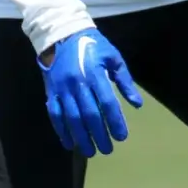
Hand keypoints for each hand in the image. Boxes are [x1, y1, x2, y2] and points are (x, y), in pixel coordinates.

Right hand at [38, 28, 143, 156]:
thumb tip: (137, 104)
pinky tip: (69, 143)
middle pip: (90, 114)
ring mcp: (62, 89)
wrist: (62, 35)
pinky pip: (55, 114)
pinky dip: (61, 130)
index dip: (115, 121)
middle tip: (108, 149)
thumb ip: (125, 81)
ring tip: (90, 151)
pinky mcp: (51, 92)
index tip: (121, 137)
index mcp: (95, 74)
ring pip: (72, 118)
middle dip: (99, 134)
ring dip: (81, 137)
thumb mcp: (113, 58)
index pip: (107, 103)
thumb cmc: (93, 46)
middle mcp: (78, 83)